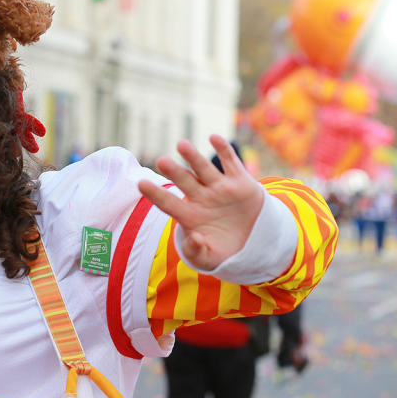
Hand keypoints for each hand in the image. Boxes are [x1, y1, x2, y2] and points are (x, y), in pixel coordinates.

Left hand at [138, 135, 263, 270]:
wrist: (255, 244)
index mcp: (190, 216)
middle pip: (185, 182)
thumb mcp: (210, 259)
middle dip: (174, 171)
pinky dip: (224, 150)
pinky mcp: (241, 182)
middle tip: (161, 161)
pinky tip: (214, 138)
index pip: (168, 203)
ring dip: (193, 157)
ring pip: (204, 169)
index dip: (155, 193)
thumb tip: (193, 239)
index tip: (140, 183)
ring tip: (182, 145)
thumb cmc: (225, 251)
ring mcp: (220, 188)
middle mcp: (202, 198)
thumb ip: (198, 252)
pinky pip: (231, 163)